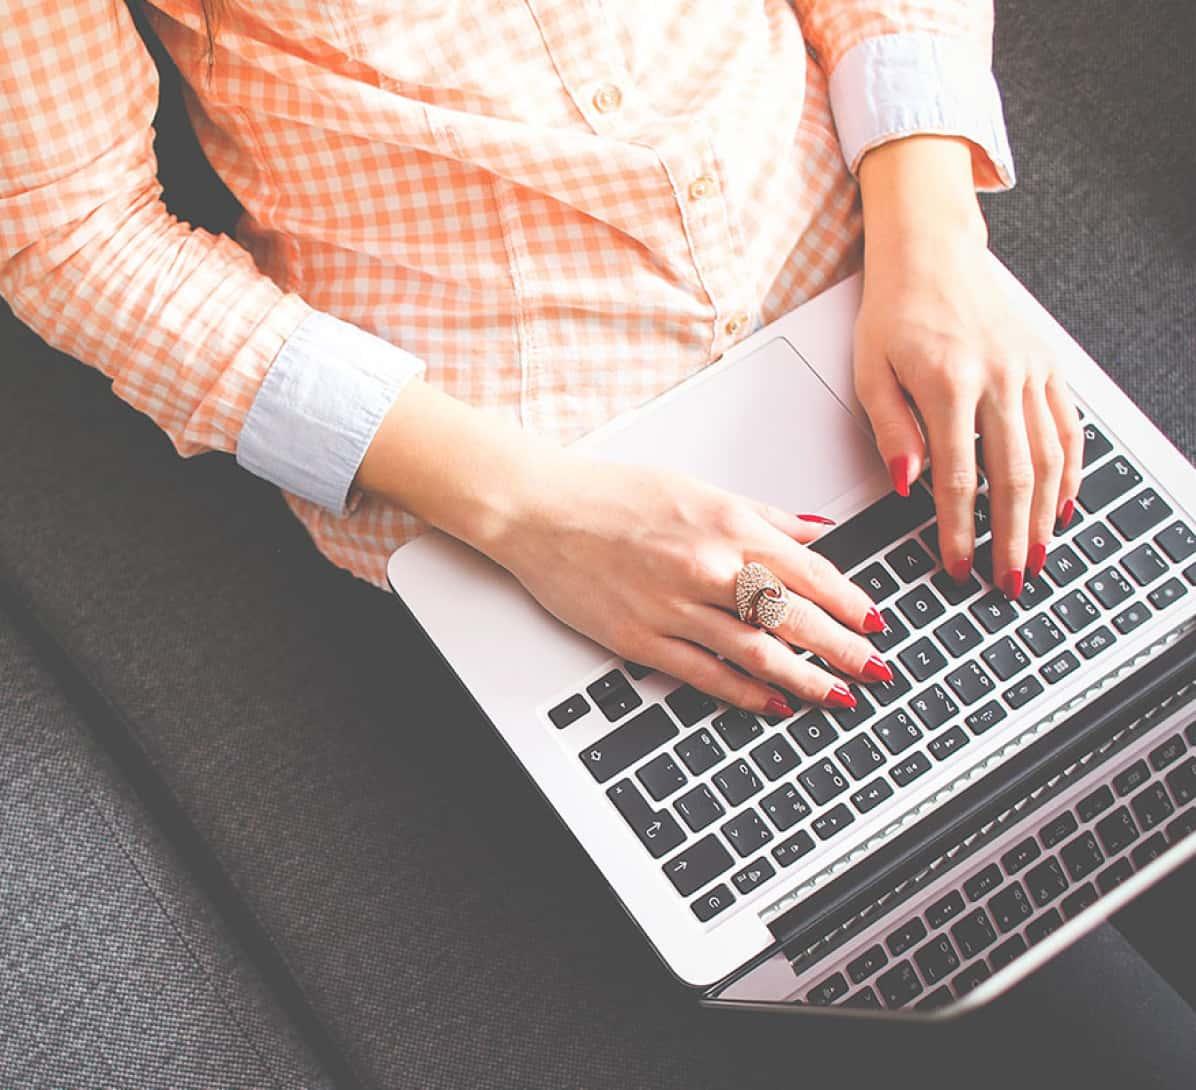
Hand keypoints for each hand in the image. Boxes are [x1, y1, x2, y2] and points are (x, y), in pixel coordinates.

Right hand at [489, 451, 892, 715]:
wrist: (542, 512)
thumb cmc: (614, 495)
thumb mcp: (698, 489)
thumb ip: (763, 516)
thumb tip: (816, 532)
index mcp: (727, 526)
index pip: (809, 572)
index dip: (850, 603)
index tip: (876, 624)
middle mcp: (708, 568)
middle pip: (794, 617)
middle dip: (844, 649)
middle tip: (876, 671)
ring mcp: (674, 608)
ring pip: (757, 652)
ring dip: (806, 679)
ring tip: (839, 697)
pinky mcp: (642, 639)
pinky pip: (706, 674)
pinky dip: (747, 692)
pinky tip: (774, 703)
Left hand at [855, 137, 1082, 597]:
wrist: (931, 252)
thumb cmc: (894, 311)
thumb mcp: (870, 370)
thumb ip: (891, 430)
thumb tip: (907, 485)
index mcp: (948, 384)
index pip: (958, 477)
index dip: (959, 530)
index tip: (956, 565)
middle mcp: (998, 378)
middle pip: (1013, 477)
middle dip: (1012, 537)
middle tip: (1010, 581)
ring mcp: (1029, 371)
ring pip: (1049, 457)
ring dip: (1046, 514)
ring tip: (1039, 556)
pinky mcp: (1047, 364)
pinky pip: (1067, 426)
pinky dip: (1070, 470)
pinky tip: (1063, 504)